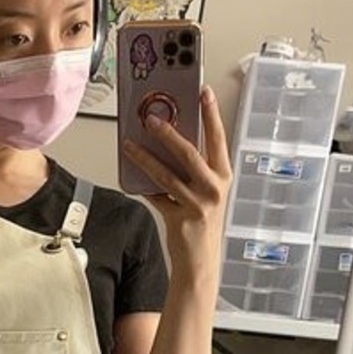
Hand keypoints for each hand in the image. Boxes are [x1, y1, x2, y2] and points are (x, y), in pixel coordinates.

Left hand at [123, 86, 232, 283]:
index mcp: (223, 176)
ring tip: (129, 144)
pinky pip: (156, 197)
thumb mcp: (206, 192)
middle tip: (150, 118)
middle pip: (189, 153)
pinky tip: (131, 175)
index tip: (204, 92)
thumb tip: (167, 142)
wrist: (200, 261)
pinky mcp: (181, 218)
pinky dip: (143, 186)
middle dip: (168, 134)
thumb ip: (193, 169)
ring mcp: (199, 204)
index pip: (218, 138)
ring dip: (145, 157)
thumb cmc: (202, 223)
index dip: (211, 114)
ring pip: (167, 174)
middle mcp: (214, 188)